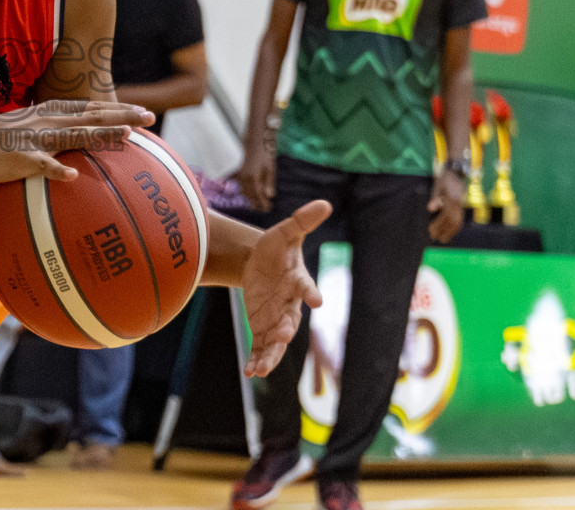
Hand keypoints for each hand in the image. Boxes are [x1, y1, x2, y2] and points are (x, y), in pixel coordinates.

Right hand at [0, 100, 154, 185]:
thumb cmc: (2, 138)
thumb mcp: (32, 125)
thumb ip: (55, 128)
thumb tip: (78, 138)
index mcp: (52, 111)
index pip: (92, 107)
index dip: (119, 107)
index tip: (143, 110)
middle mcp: (49, 120)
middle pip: (93, 116)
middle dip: (123, 115)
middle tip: (150, 117)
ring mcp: (37, 137)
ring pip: (75, 135)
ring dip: (101, 135)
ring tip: (125, 136)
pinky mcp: (24, 156)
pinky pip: (43, 164)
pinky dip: (57, 169)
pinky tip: (71, 176)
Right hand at [236, 145, 276, 212]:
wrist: (255, 136)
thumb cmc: (265, 150)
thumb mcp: (270, 167)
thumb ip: (269, 182)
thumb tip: (270, 196)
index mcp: (253, 179)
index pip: (258, 196)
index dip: (263, 204)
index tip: (267, 209)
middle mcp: (244, 178)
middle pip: (249, 194)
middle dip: (255, 202)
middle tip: (261, 209)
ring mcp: (240, 173)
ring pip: (243, 189)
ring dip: (249, 196)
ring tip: (254, 202)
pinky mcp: (238, 168)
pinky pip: (240, 182)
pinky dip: (244, 188)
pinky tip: (245, 189)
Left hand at [240, 200, 330, 376]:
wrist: (261, 263)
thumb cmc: (277, 248)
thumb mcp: (285, 232)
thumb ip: (303, 221)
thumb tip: (324, 203)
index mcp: (297, 281)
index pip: (306, 286)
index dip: (311, 292)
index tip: (316, 299)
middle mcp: (290, 304)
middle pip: (290, 320)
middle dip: (284, 329)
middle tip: (280, 336)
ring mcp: (277, 318)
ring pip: (276, 341)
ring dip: (270, 354)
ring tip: (261, 368)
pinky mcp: (263, 327)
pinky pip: (261, 346)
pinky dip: (257, 359)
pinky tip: (250, 372)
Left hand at [427, 171, 466, 242]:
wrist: (456, 171)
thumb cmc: (444, 179)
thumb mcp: (437, 186)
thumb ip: (435, 197)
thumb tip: (430, 209)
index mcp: (452, 198)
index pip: (445, 215)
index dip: (439, 225)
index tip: (431, 231)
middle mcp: (458, 203)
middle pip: (452, 221)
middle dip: (445, 231)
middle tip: (436, 238)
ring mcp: (461, 204)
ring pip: (458, 221)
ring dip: (451, 231)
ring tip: (443, 239)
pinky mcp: (462, 205)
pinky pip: (460, 218)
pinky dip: (455, 227)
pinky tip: (450, 232)